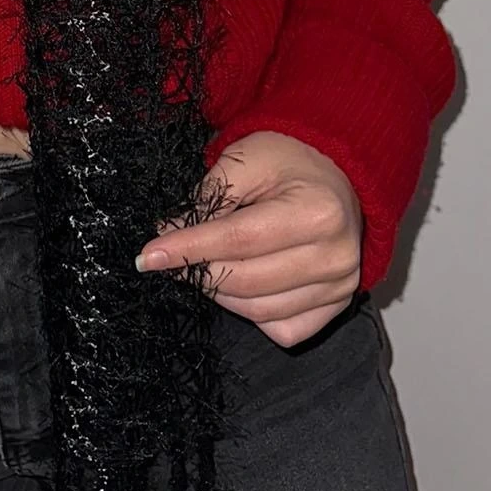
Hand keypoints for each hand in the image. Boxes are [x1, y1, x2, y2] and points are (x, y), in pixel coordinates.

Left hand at [134, 131, 362, 346]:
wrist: (335, 170)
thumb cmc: (288, 159)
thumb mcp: (247, 160)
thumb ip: (209, 197)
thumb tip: (167, 235)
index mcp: (318, 212)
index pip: (239, 240)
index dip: (189, 249)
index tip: (149, 256)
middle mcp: (336, 256)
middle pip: (248, 281)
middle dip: (198, 271)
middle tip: (169, 257)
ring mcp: (341, 286)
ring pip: (261, 311)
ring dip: (219, 294)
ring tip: (202, 267)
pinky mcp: (337, 305)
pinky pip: (284, 330)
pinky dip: (253, 314)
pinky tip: (240, 285)